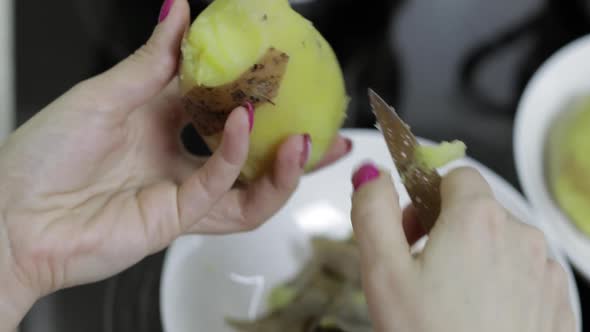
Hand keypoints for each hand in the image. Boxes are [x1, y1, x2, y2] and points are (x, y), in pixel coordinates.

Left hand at [0, 0, 349, 324]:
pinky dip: (237, 157)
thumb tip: (179, 10)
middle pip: (250, 152)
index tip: (280, 68)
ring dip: (283, 165)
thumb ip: (152, 60)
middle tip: (325, 122)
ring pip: (250, 186)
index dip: (255, 89)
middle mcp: (178, 157)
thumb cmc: (42, 155)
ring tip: (305, 138)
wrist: (10, 217)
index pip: (222, 103)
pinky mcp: (177, 219)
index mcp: (160, 121)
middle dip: (291, 143)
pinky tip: (244, 125)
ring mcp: (181, 191)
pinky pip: (220, 188)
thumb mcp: (103, 93)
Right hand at [350, 165, 574, 331]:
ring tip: (447, 300)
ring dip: (473, 258)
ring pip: (500, 244)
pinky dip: (499, 286)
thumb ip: (372, 210)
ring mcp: (545, 272)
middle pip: (477, 210)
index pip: (456, 176)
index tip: (410, 232)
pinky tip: (477, 317)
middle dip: (445, 230)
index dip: (425, 199)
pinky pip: (523, 276)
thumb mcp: (382, 270)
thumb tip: (370, 174)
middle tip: (420, 271)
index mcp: (478, 219)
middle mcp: (522, 237)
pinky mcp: (556, 303)